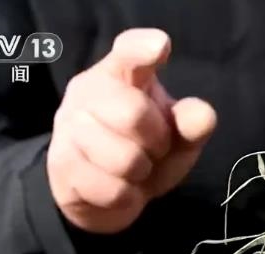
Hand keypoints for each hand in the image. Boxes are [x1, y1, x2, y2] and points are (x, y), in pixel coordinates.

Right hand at [48, 28, 216, 233]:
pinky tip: (120, 188)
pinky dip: (127, 197)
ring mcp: (68, 127)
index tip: (160, 46)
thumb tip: (204, 116)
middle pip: (133, 114)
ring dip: (141, 173)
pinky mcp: (61, 165)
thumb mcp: (176, 137)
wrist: (104, 192)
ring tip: (135, 170)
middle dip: (157, 142)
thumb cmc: (145, 151)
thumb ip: (191, 125)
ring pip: (123, 159)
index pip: (129, 52)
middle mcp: (88, 92)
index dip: (143, 47)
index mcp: (121, 74)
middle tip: (154, 149)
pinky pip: (111, 189)